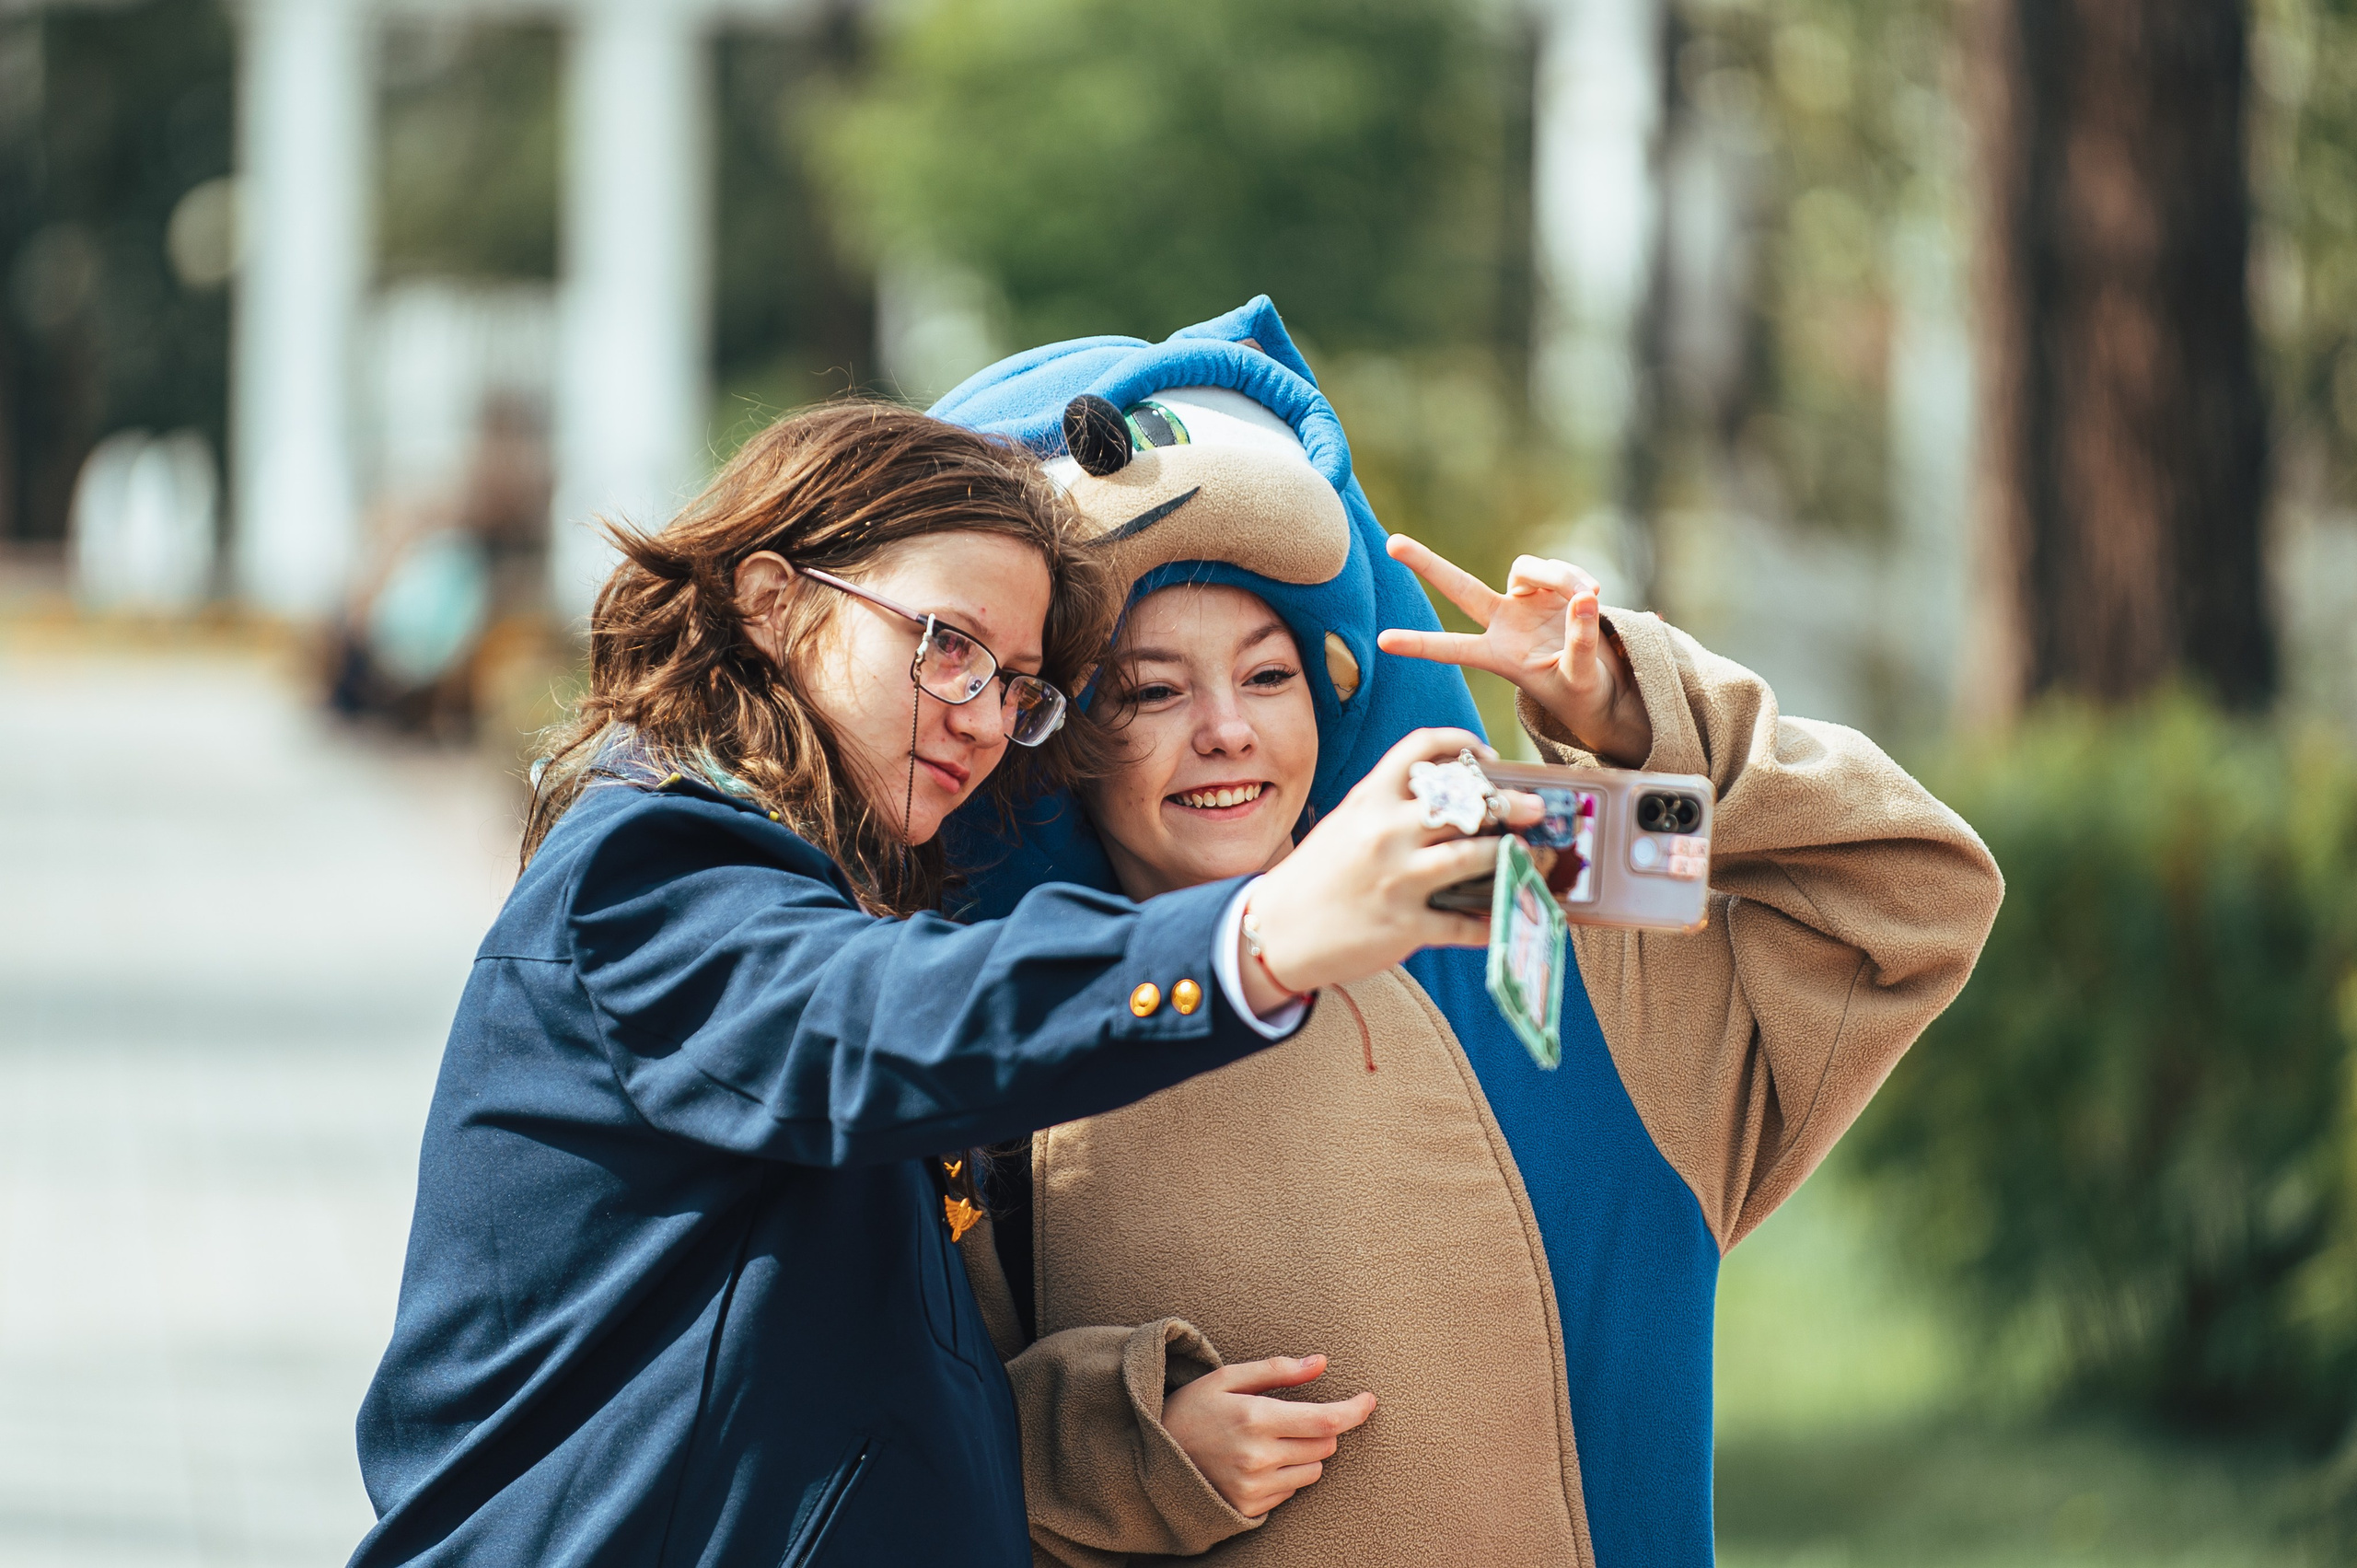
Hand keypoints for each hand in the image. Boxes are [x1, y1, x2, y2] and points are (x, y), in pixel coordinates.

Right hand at [1160, 1355, 1375, 1517]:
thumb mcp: (1227, 1378)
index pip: (1325, 1420)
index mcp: (1255, 1418)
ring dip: (1306, 1452)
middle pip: (1325, 1444)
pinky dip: (1287, 1474)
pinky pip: (1292, 1491)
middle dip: (1322, 1427)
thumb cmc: (1191, 1409)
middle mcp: (1259, 1457)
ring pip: (1314, 1470)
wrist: (1152, 1459)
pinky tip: (1259, 1462)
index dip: (1354, 1410)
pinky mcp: (1252, 1508)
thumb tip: (1321, 1362)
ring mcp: (1255, 1487)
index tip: (1369, 1401)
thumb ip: (1278, 1370)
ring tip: (1272, 1440)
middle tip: (1294, 1415)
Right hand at [1237, 729, 1542, 1010]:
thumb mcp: (1345, 825)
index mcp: (1370, 800)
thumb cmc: (1315, 876)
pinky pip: (1464, 923)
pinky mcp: (1406, 926)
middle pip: (1464, 803)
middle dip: (1510, 803)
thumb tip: (1445, 800)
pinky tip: (1506, 915)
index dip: (1464, 743)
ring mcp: (1398, 880)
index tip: (1488, 755)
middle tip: (1537, 808)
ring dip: (1511, 856)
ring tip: (1529, 855)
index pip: (1422, 748)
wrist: (1273, 932)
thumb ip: (1388, 808)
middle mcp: (1386, 832)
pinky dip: (1491, 920)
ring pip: (1474, 857)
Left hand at [1376, 534, 1652, 767]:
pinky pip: (1556, 569)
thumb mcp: (1580, 677)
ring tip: (1588, 596)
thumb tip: (1583, 599)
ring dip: (1557, 576)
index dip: (1419, 644)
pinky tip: (1593, 594)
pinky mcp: (1551, 587)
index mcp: (1498, 655)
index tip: (1382, 641)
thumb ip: (1579, 642)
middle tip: (1391, 543)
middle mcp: (1503, 623)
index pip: (1452, 648)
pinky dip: (1575, 577)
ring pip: (1525, 568)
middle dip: (1427, 564)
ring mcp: (1524, 602)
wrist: (1603, 683)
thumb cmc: (1582, 691)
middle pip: (1460, 587)